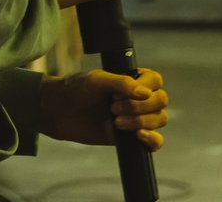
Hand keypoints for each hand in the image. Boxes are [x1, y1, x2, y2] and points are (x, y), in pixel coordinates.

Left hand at [38, 68, 168, 149]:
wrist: (60, 113)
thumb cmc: (77, 90)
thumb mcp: (97, 81)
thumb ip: (121, 83)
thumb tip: (146, 94)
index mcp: (133, 79)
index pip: (155, 81)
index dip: (143, 88)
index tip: (118, 94)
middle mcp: (139, 97)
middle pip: (160, 101)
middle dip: (140, 106)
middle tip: (113, 108)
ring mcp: (137, 117)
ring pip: (159, 119)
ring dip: (141, 121)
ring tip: (115, 121)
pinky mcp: (133, 137)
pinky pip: (156, 141)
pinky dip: (153, 140)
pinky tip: (138, 136)